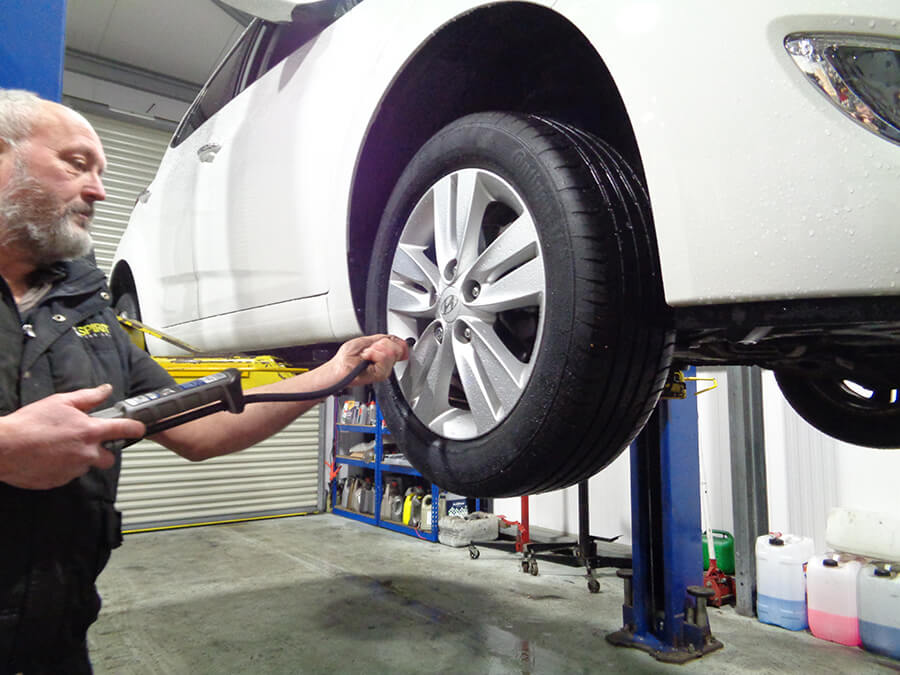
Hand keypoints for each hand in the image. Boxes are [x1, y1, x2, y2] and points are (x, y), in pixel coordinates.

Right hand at [0, 384, 145, 489]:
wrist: (4, 448)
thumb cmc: (30, 423)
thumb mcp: (60, 402)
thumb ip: (88, 397)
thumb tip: (105, 390)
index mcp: (90, 431)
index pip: (125, 430)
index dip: (136, 428)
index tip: (139, 428)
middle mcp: (86, 453)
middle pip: (110, 457)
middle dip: (103, 451)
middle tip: (87, 441)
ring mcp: (73, 469)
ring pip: (87, 466)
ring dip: (80, 458)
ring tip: (59, 446)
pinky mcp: (59, 481)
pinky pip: (68, 475)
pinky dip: (63, 467)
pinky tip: (49, 457)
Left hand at [331, 334, 408, 386]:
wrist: (339, 368)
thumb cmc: (347, 358)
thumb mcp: (365, 341)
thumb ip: (382, 339)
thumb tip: (396, 339)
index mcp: (384, 355)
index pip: (400, 345)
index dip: (392, 341)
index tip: (380, 343)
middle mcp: (386, 363)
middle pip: (397, 347)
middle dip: (381, 344)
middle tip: (369, 350)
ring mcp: (385, 370)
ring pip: (391, 352)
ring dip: (375, 350)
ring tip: (366, 355)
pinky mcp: (381, 374)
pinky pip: (384, 357)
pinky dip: (373, 354)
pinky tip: (366, 358)